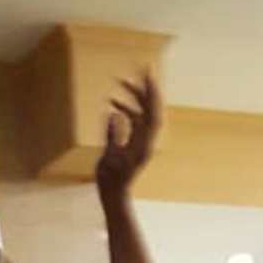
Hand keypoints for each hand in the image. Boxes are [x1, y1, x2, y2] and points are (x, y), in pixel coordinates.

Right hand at [96, 74, 162, 202]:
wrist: (114, 194)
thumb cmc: (112, 180)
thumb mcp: (110, 157)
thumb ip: (112, 135)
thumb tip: (114, 113)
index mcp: (144, 142)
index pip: (152, 111)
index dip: (151, 92)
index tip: (148, 73)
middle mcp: (146, 139)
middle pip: (150, 108)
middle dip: (145, 88)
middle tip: (138, 69)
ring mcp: (141, 140)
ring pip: (141, 112)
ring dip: (133, 97)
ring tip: (120, 82)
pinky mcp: (134, 141)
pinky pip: (133, 120)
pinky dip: (125, 109)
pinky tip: (113, 103)